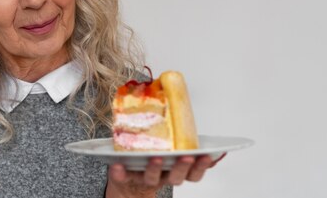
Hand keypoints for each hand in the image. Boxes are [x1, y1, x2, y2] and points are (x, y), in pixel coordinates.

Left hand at [105, 154, 225, 197]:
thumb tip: (210, 139)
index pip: (194, 174)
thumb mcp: (171, 158)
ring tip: (156, 158)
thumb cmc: (151, 164)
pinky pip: (122, 177)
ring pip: (152, 178)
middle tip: (186, 156)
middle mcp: (162, 178)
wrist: (127, 187)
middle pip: (176, 177)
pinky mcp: (124, 178)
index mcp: (175, 172)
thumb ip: (186, 148)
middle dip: (182, 167)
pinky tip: (117, 165)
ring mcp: (143, 179)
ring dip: (155, 169)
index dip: (203, 166)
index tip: (208, 155)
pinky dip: (119, 172)